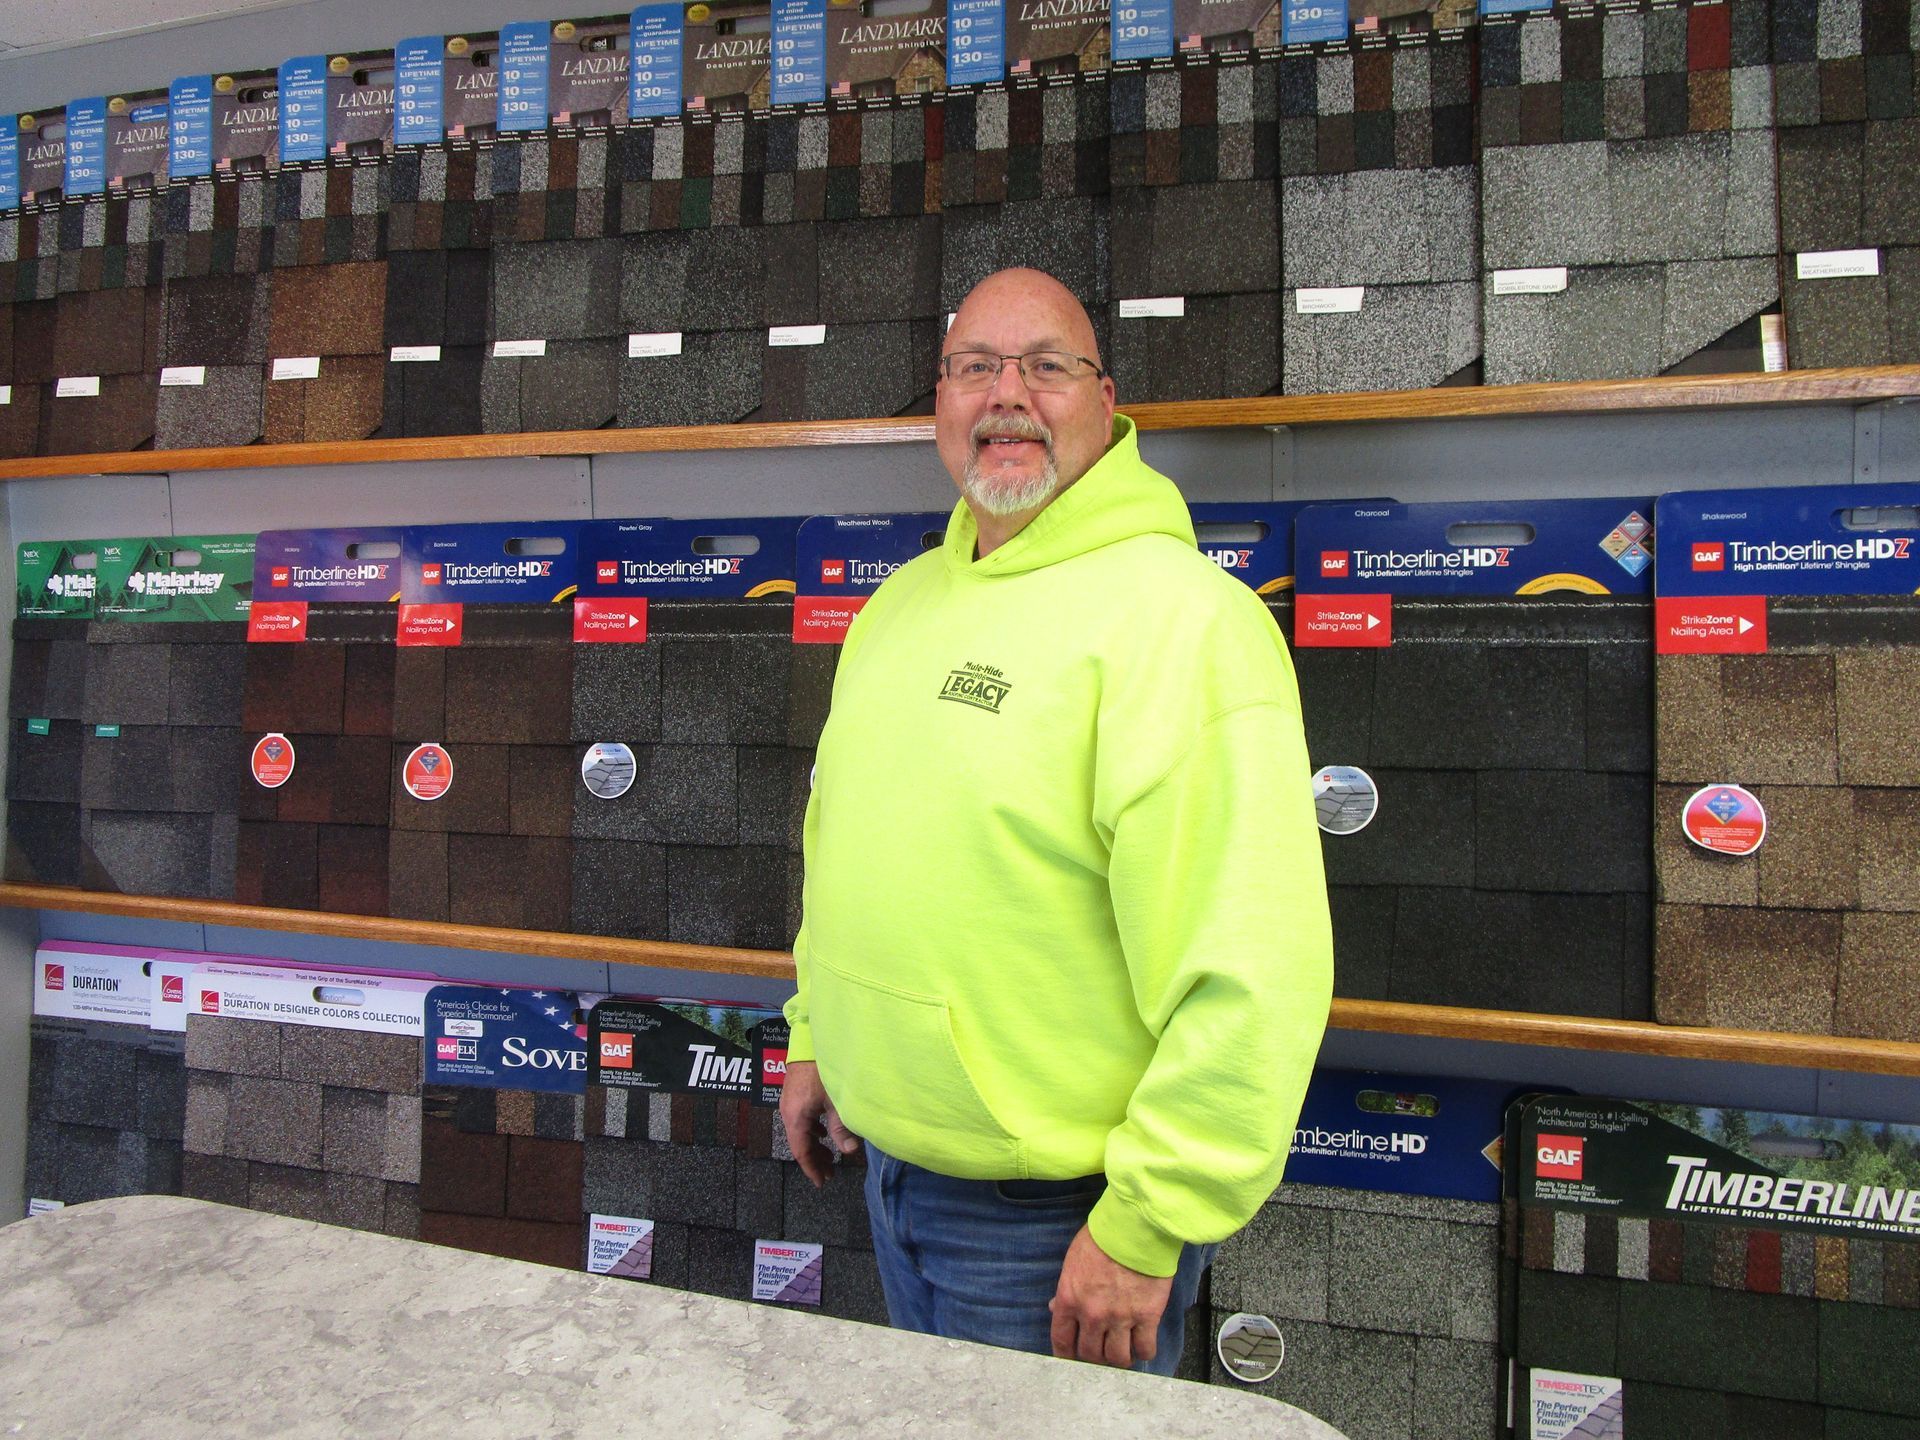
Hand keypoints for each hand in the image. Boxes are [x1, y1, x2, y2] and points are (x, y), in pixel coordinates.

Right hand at [778, 1059, 862, 1187]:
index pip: (801, 1152)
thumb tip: (850, 1151)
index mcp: (796, 1117)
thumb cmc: (823, 1071)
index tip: (822, 1182)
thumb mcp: (836, 1101)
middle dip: (815, 1160)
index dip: (811, 1169)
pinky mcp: (795, 1094)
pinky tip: (825, 1132)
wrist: (809, 1041)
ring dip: (816, 1145)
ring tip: (831, 1156)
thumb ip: (842, 1127)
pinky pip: (802, 1120)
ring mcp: (790, 1102)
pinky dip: (814, 1131)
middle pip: (800, 1144)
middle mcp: (788, 1112)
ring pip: (801, 1132)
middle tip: (831, 1173)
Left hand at [1048, 1225, 1173, 1369]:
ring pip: (1117, 1358)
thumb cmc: (1101, 1237)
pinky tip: (1142, 1345)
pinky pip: (1145, 1349)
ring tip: (1123, 1351)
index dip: (1066, 1356)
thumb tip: (1055, 1309)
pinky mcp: (1147, 1317)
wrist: (1134, 1227)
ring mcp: (1120, 1318)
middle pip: (1090, 1354)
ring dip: (1119, 1358)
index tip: (1071, 1359)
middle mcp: (1093, 1315)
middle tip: (1102, 1350)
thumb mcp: (1073, 1261)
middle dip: (1094, 1357)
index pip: (1061, 1340)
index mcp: (1069, 1299)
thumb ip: (1065, 1290)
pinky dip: (1143, 1352)